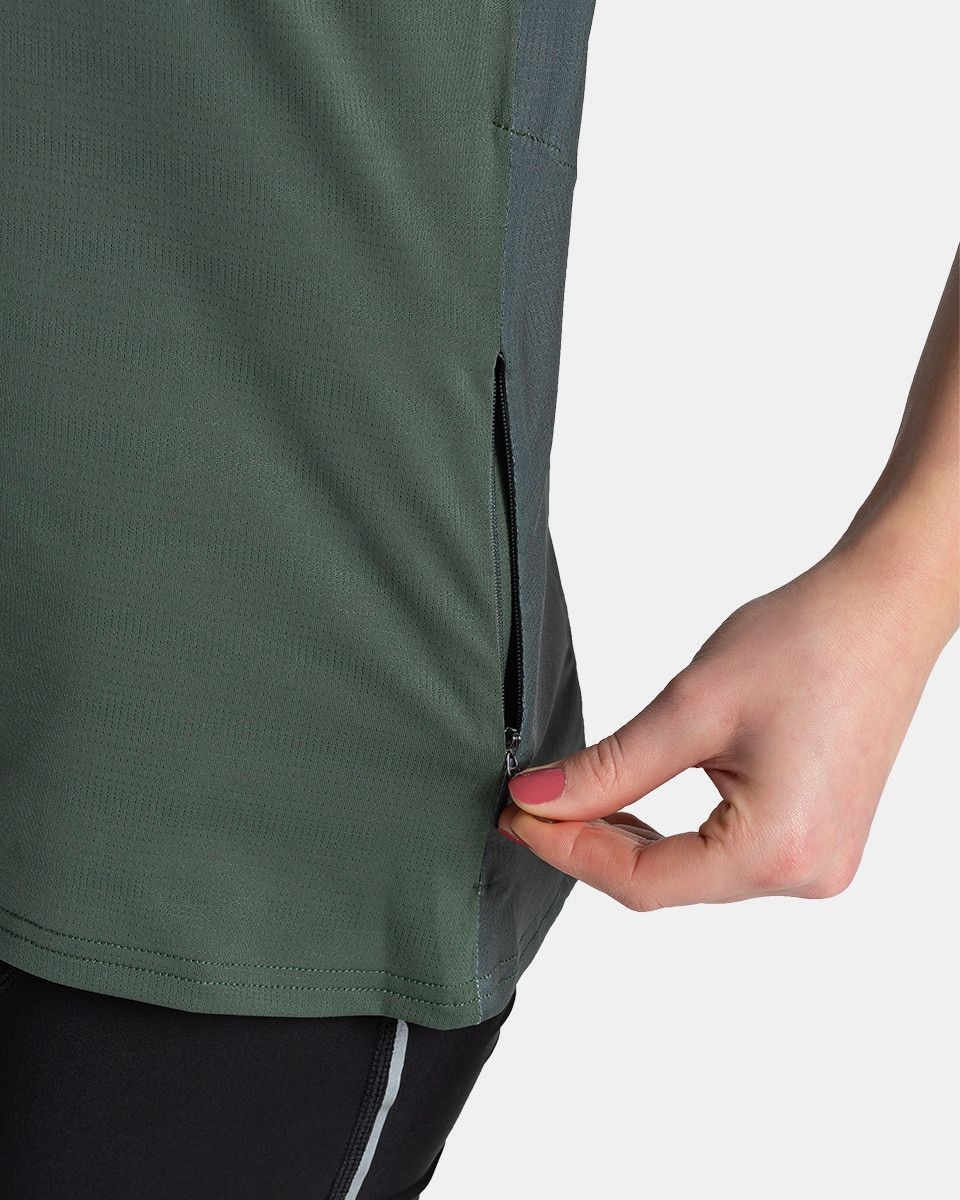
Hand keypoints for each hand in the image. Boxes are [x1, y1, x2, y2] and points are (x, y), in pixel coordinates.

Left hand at [498, 542, 953, 909]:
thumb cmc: (808, 641)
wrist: (883, 606)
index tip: (515, 816)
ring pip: (693, 872)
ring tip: (573, 801)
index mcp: (778, 851)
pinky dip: (674, 832)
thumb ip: (610, 766)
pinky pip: (726, 854)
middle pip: (666, 883)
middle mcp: (806, 874)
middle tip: (530, 806)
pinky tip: (635, 802)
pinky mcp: (817, 838)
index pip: (643, 880)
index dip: (567, 850)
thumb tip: (537, 800)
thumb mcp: (691, 706)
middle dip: (591, 845)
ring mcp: (818, 862)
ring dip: (630, 839)